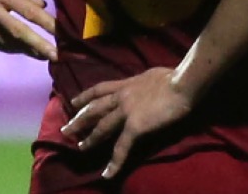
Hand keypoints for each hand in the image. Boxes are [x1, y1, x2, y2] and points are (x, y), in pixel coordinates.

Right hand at [0, 0, 57, 59]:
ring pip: (4, 41)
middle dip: (38, 45)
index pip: (28, 11)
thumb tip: (42, 7)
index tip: (61, 34)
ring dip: (25, 50)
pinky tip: (21, 50)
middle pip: (17, 31)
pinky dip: (9, 48)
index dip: (46, 23)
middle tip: (56, 56)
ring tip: (43, 55)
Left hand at [62, 68, 194, 178]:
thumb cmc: (175, 76)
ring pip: (102, 128)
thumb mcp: (151, 75)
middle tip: (65, 130)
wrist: (182, 83)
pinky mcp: (135, 127)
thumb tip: (144, 85)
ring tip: (80, 148)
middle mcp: (122, 96)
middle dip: (78, 120)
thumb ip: (143, 82)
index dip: (85, 96)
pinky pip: (121, 148)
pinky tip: (107, 173)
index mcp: (127, 84)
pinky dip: (114, 162)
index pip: (100, 89)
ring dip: (90, 139)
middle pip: (94, 109)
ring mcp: (126, 112)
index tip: (74, 102)